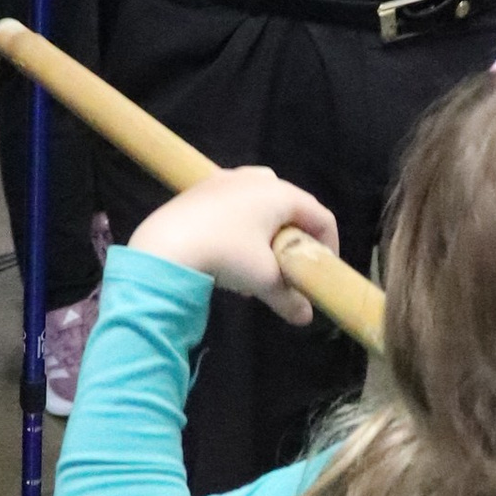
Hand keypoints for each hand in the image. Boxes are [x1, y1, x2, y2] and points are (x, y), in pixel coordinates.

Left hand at [130, 168, 339, 323]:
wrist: (165, 246)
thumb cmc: (226, 255)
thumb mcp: (264, 280)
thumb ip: (289, 298)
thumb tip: (304, 317)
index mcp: (280, 194)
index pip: (321, 216)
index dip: (329, 245)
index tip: (322, 271)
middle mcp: (257, 178)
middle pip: (291, 206)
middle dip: (295, 236)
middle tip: (290, 264)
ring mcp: (227, 179)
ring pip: (260, 203)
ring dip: (266, 232)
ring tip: (257, 264)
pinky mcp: (202, 188)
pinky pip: (234, 204)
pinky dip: (241, 225)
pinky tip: (229, 253)